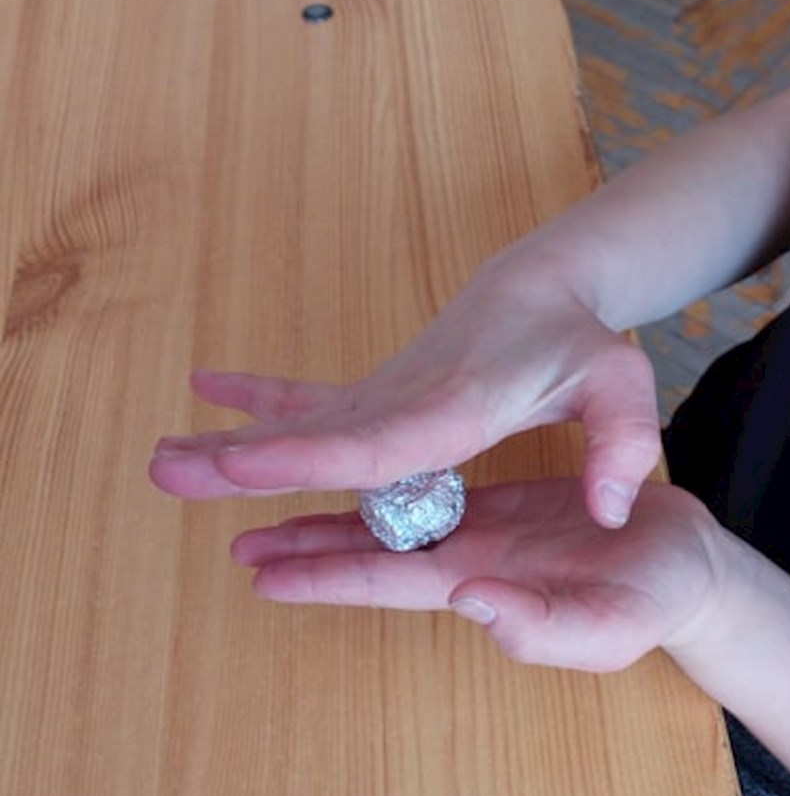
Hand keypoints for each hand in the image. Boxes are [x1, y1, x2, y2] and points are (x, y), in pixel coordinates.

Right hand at [149, 253, 659, 527]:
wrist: (539, 286)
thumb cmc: (579, 341)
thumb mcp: (621, 386)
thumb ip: (622, 443)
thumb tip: (614, 508)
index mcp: (455, 407)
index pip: (375, 444)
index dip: (307, 458)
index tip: (240, 463)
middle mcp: (404, 403)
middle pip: (314, 438)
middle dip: (238, 456)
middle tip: (164, 468)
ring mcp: (383, 399)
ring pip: (296, 425)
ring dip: (226, 438)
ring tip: (159, 457)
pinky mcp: (376, 397)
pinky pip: (308, 402)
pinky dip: (257, 397)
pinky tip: (207, 388)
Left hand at [230, 479, 722, 673]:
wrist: (687, 565)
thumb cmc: (654, 600)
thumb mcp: (608, 627)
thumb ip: (541, 628)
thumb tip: (470, 603)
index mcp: (479, 585)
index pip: (383, 580)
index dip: (321, 576)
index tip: (260, 573)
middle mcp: (465, 562)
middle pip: (369, 554)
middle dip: (305, 549)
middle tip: (241, 541)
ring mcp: (480, 533)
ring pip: (391, 521)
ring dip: (335, 517)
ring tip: (278, 508)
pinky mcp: (500, 506)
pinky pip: (430, 493)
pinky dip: (389, 485)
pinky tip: (361, 475)